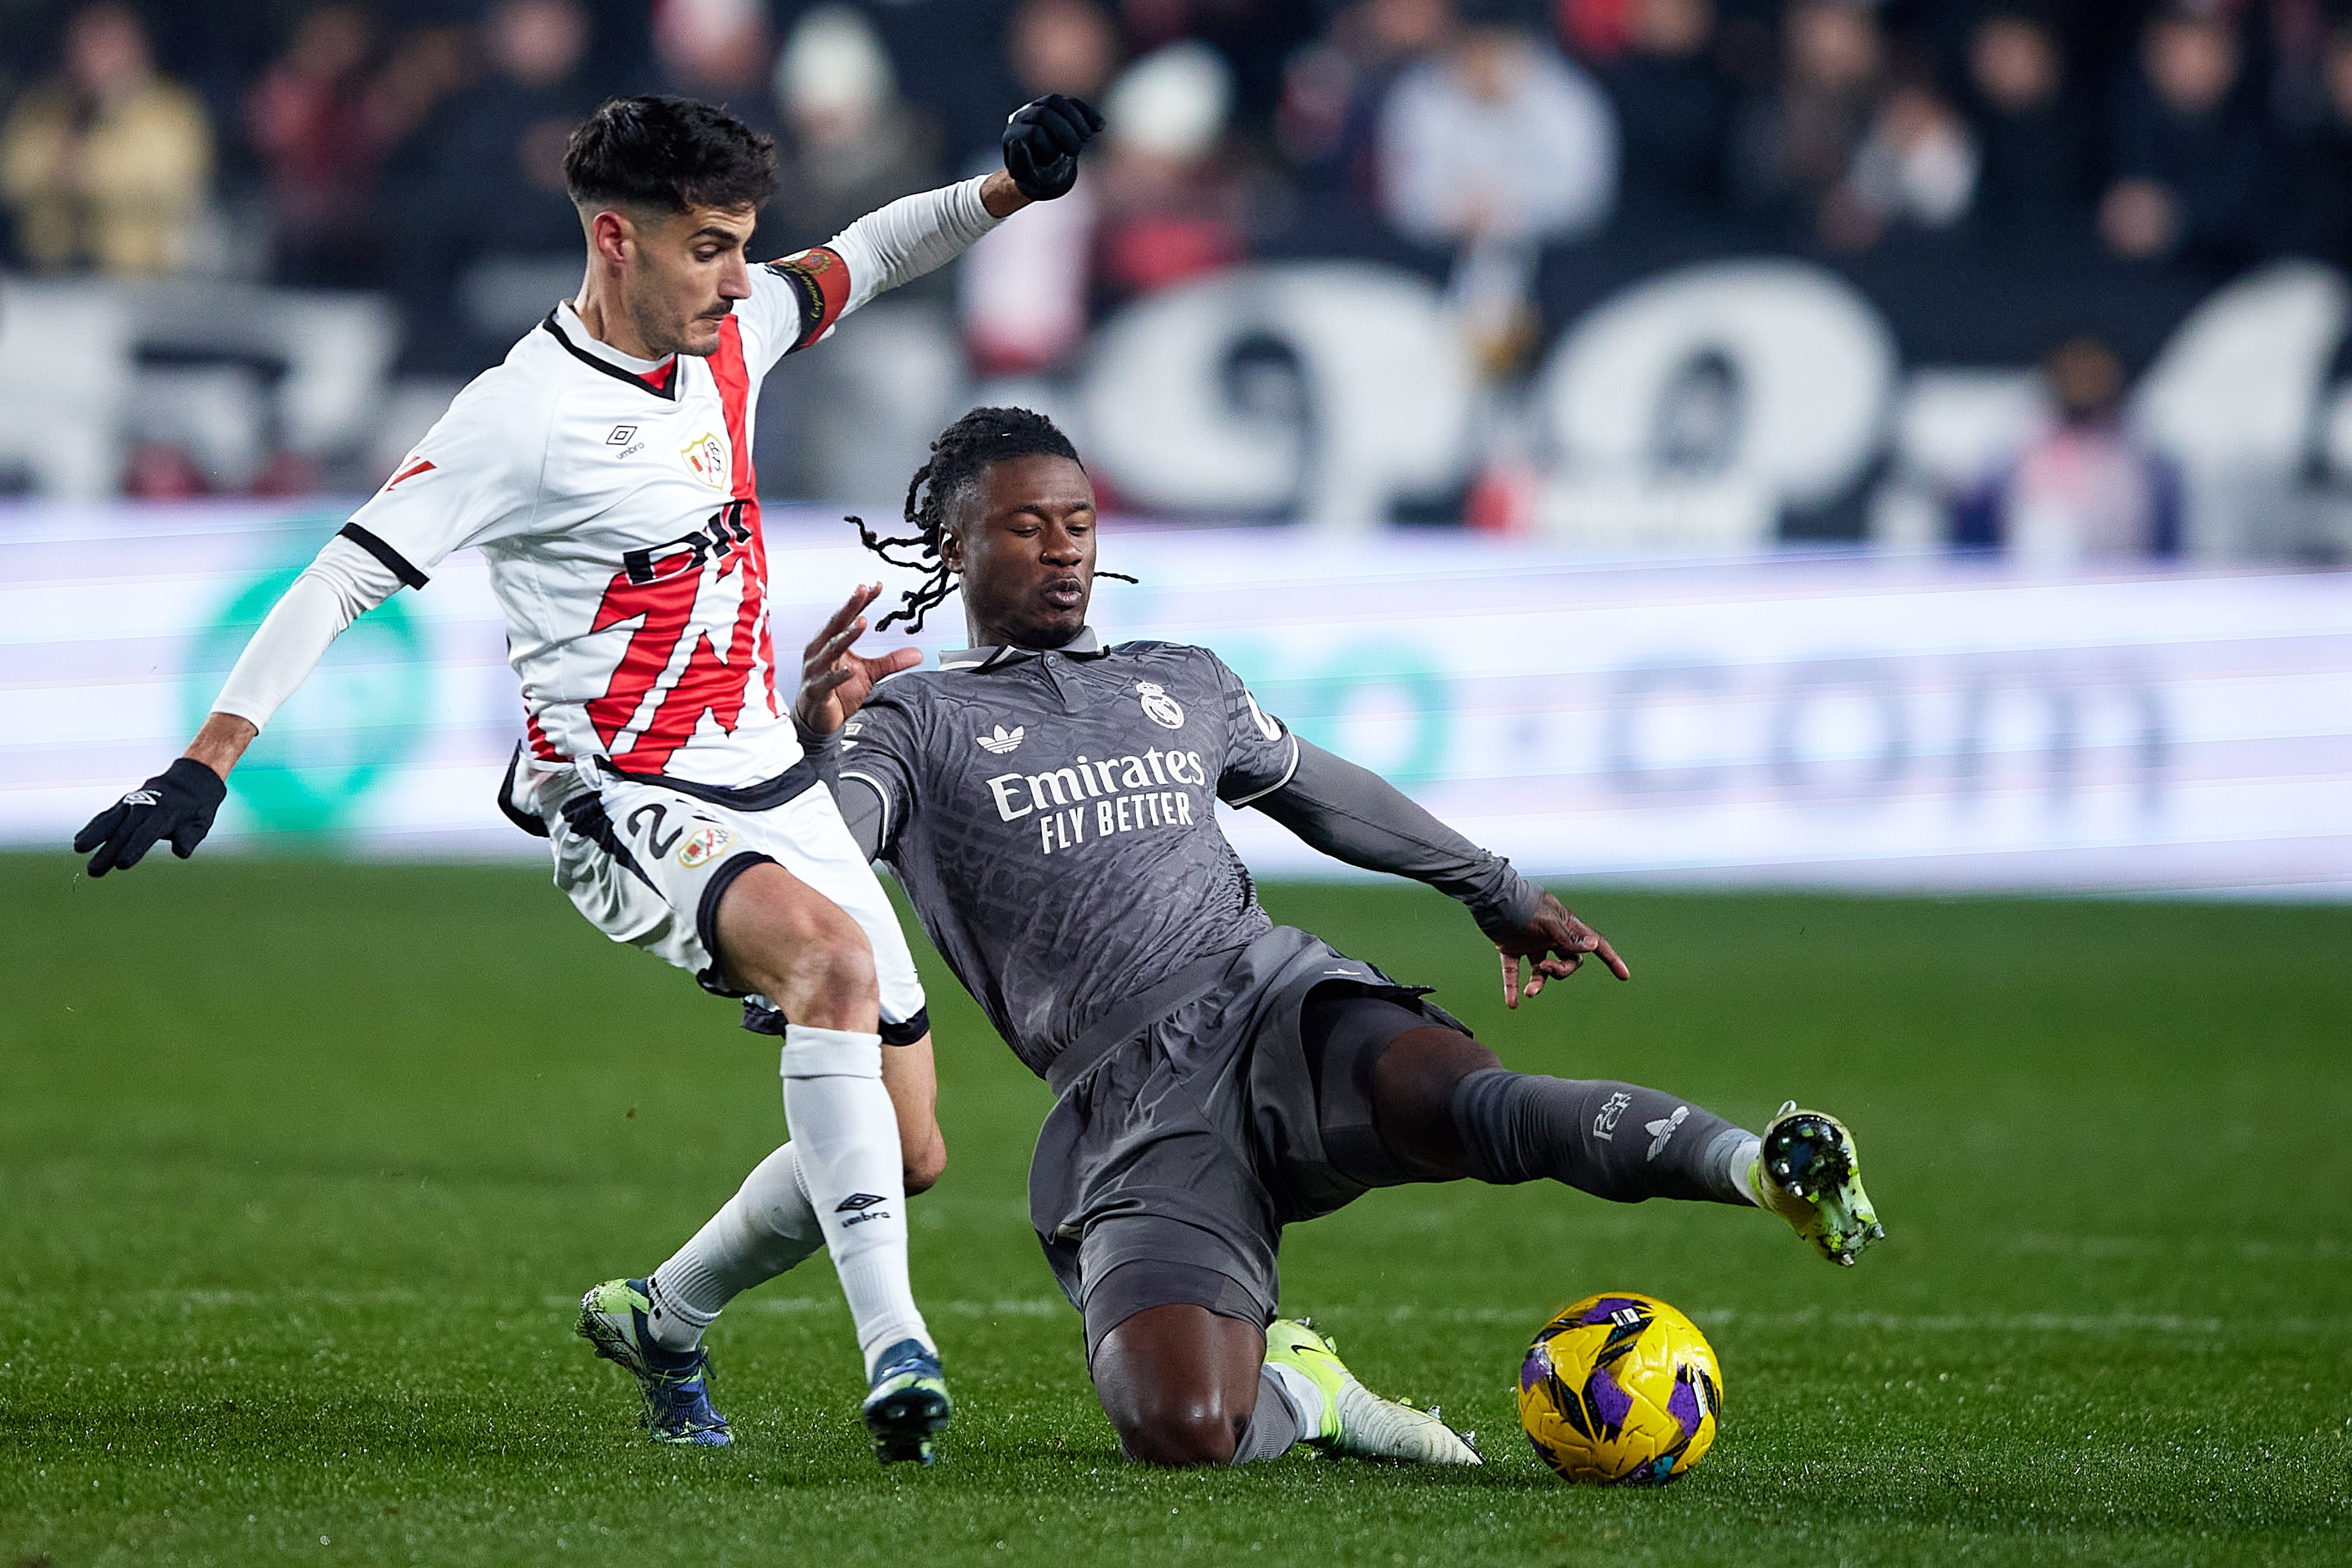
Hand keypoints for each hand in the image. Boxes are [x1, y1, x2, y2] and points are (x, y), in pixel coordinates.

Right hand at [73, 757, 227, 876]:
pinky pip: (107, 815)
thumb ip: (190, 837)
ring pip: (110, 821)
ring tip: (79, 849)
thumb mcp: (201, 822)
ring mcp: (132, 804)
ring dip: (93, 836)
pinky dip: (93, 826)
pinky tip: (80, 839)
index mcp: (166, 814)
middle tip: (93, 871)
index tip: (120, 864)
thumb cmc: (196, 808)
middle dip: (108, 852)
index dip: (133, 849)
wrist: (190, 779)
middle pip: (124, 832)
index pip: (146, 835)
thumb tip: (180, 852)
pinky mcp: (124, 804)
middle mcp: (145, 808)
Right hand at [796, 584, 920, 735]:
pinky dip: (838, 675)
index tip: (876, 585)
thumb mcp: (869, 673)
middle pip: (836, 624)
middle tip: (862, 589)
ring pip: (831, 649)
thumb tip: (918, 653)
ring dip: (846, 635)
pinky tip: (850, 670)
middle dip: (849, 606)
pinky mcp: (815, 690)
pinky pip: (827, 681)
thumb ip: (891, 661)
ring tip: (861, 622)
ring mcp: (816, 670)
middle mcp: (820, 651)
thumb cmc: (838, 691)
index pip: (847, 616)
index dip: (861, 601)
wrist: (817, 718)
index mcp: (831, 642)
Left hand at [1002, 93, 1102, 200]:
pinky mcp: (1054, 106)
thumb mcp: (1032, 179)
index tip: (1057, 161)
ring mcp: (1038, 107)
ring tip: (1087, 137)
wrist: (1045, 172)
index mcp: (1013, 135)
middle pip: (1044, 112)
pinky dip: (1087, 113)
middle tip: (1077, 149)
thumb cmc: (1038, 179)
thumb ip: (1023, 163)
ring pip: (1056, 101)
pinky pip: (1071, 102)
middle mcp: (1022, 117)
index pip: (1034, 132)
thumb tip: (1017, 140)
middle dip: (1066, 131)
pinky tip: (1099, 126)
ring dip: (1077, 118)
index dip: (1051, 147)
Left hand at [1495, 891, 1629, 1008]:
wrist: (1490, 897)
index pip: (1593, 944)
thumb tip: (1594, 946)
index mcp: (1566, 926)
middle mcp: (1551, 936)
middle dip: (1560, 971)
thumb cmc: (1523, 905)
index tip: (1624, 975)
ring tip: (1529, 992)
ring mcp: (1531, 943)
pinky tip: (1512, 1004)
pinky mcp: (1511, 948)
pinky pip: (1514, 971)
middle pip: (1567, 961)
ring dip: (1538, 983)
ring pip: (1541, 970)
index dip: (1610, 958)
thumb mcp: (1548, 922)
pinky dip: (1512, 987)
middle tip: (1546, 968)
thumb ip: (1568, 937)